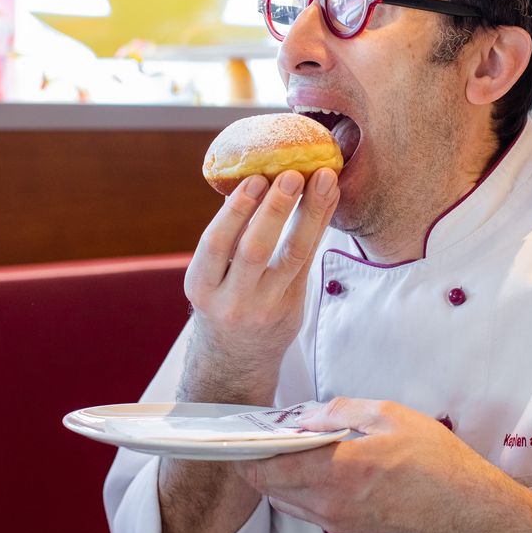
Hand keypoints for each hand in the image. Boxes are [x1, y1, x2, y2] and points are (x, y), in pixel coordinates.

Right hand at [184, 168, 338, 394]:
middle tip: (293, 174)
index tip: (255, 177)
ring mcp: (265, 307)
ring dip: (310, 213)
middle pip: (255, 250)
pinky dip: (320, 225)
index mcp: (201, 285)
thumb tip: (254, 174)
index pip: (216, 244)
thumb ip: (227, 237)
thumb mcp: (210, 276)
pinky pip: (310, 261)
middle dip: (275, 209)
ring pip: (292, 256)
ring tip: (324, 179)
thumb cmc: (222, 298)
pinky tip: (330, 199)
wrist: (235, 358)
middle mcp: (231, 300)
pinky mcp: (292, 309)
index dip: (236, 210)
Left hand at [233, 397, 479, 532]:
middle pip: (271, 487)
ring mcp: (339, 521)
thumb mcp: (389, 416)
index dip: (248, 450)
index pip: (270, 467)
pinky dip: (297, 488)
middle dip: (258, 461)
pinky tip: (312, 465)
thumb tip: (309, 415)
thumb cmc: (435, 461)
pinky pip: (307, 510)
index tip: (239, 433)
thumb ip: (341, 411)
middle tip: (263, 433)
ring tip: (287, 445)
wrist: (465, 506)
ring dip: (277, 476)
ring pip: (286, 501)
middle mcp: (331, 503)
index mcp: (338, 471)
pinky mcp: (349, 529)